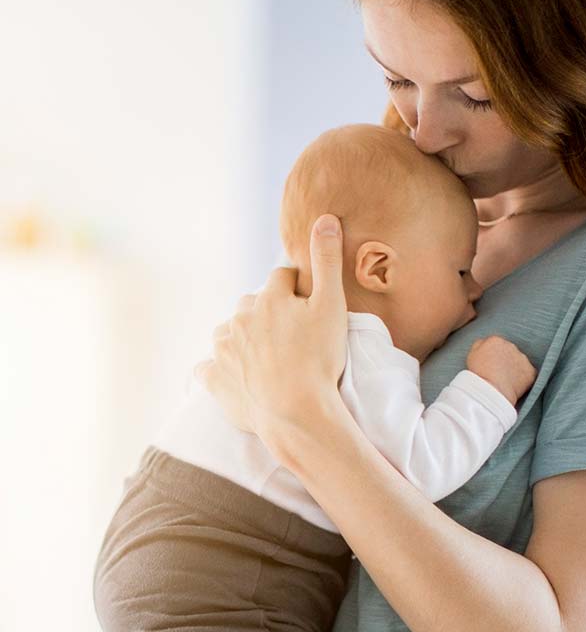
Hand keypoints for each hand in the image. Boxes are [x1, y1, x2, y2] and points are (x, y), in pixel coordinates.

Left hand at [195, 214, 348, 454]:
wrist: (297, 413)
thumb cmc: (319, 360)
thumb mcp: (331, 306)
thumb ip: (326, 261)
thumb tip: (325, 218)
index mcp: (268, 298)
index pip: (282, 278)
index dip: (298, 289)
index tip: (309, 306)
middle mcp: (239, 317)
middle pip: (253, 304)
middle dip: (268, 312)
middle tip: (291, 336)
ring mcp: (223, 348)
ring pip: (230, 331)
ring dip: (243, 337)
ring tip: (266, 357)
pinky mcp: (214, 378)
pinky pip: (208, 366)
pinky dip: (219, 369)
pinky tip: (235, 377)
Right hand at [466, 335, 536, 405]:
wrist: (492, 391)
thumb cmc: (479, 375)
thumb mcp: (471, 355)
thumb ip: (479, 345)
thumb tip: (485, 343)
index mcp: (495, 341)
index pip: (496, 344)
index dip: (492, 355)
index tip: (490, 365)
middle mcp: (511, 346)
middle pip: (508, 351)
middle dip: (504, 360)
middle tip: (497, 373)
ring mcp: (522, 358)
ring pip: (519, 361)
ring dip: (514, 368)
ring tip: (505, 380)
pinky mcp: (530, 371)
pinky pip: (528, 373)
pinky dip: (523, 378)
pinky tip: (513, 385)